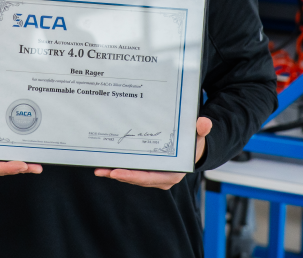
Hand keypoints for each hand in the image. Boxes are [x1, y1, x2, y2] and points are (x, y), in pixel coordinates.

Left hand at [94, 117, 211, 189]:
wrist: (193, 148)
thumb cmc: (194, 143)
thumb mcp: (198, 136)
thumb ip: (201, 130)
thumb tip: (204, 122)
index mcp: (172, 173)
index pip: (149, 177)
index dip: (133, 176)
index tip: (117, 173)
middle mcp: (161, 178)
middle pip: (137, 179)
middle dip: (119, 175)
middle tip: (103, 170)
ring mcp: (153, 176)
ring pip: (132, 177)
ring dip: (115, 173)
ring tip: (99, 169)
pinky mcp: (147, 171)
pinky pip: (131, 172)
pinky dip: (119, 169)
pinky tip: (106, 164)